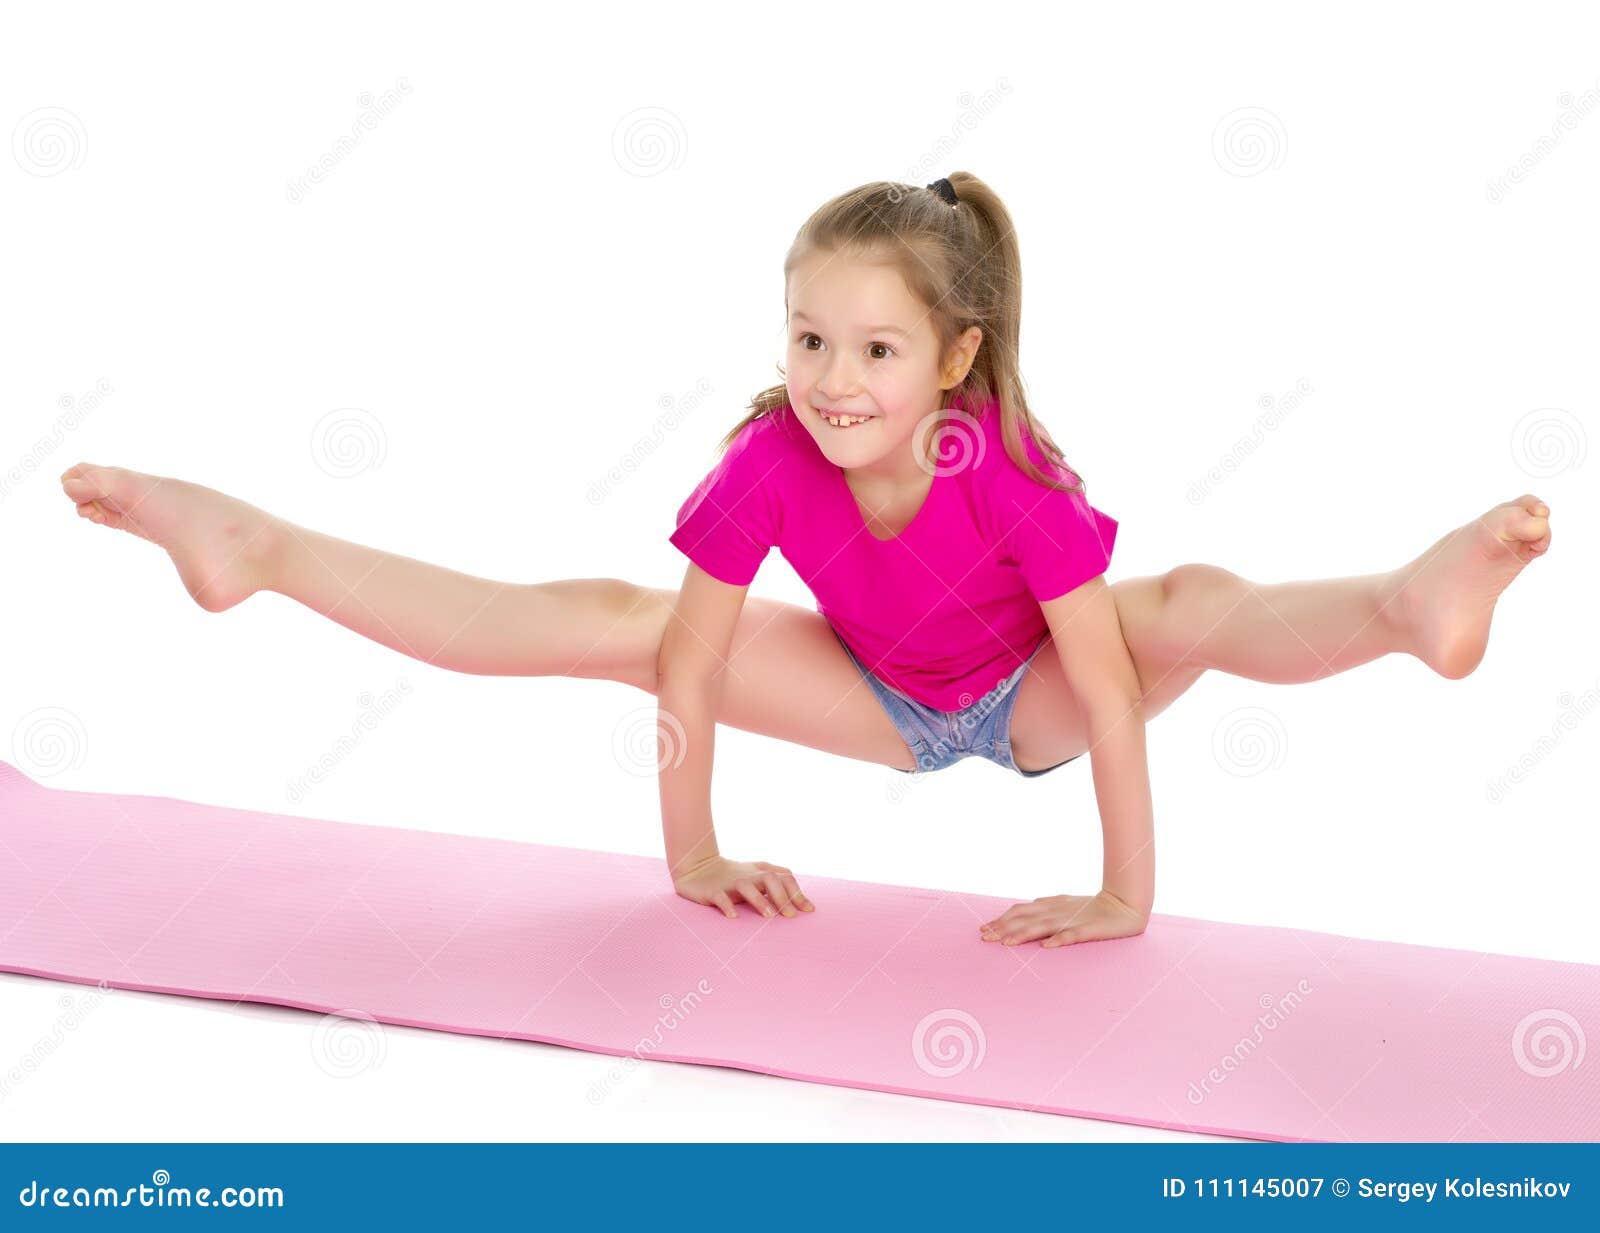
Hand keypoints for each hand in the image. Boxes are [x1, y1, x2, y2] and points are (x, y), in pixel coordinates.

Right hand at [673, 856, 814, 919]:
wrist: (698, 867)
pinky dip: (727, 906)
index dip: (798, 893)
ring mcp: (730, 882)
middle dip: (782, 897)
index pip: (785, 877)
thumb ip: (778, 882)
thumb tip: (804, 901)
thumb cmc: (734, 875)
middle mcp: (748, 875)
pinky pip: (720, 897)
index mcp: (761, 872)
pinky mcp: (712, 891)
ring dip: (760, 900)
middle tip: (791, 916)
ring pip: (747, 886)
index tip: (809, 910)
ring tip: (769, 916)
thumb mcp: (758, 874)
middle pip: (770, 879)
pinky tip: (734, 917)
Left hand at [978, 889, 1147, 948]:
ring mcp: (1071, 920)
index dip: (1001, 920)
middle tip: (984, 938)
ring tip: (1005, 943)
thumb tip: (1023, 910)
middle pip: (1025, 919)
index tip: (983, 930)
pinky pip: (1072, 935)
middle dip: (1003, 928)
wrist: (1124, 903)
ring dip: (1023, 934)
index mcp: (1049, 906)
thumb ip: (1044, 908)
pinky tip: (1047, 947)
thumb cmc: (1091, 907)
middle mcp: (1056, 911)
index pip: (1019, 912)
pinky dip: (1059, 939)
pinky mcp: (1088, 929)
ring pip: (1042, 926)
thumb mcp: (1063, 905)